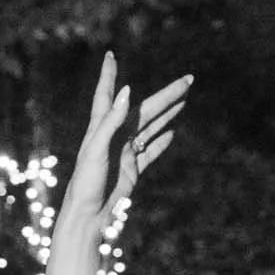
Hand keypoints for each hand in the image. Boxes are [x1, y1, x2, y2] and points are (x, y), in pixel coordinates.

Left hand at [52, 54, 192, 244]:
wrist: (88, 219)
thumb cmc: (85, 185)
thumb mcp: (95, 151)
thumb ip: (111, 122)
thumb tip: (129, 92)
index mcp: (100, 129)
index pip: (107, 95)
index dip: (109, 75)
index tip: (110, 56)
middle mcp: (113, 138)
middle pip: (144, 110)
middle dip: (166, 94)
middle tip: (188, 79)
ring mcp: (124, 154)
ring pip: (150, 127)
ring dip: (167, 113)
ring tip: (184, 99)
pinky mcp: (132, 171)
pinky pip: (150, 152)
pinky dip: (161, 142)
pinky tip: (171, 132)